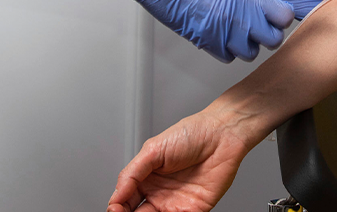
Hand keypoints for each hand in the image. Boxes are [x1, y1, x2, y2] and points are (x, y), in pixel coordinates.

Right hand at [107, 109, 254, 211]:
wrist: (222, 134)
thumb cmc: (191, 134)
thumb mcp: (153, 149)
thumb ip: (132, 173)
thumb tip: (116, 195)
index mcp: (146, 178)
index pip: (124, 200)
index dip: (116, 207)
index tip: (114, 210)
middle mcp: (159, 194)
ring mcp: (176, 204)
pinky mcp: (195, 210)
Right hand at [114, 0, 295, 61]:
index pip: (283, 18)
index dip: (283, 14)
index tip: (277, 9)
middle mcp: (237, 18)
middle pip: (272, 40)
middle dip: (270, 32)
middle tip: (262, 20)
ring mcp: (220, 32)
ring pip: (250, 53)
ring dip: (249, 43)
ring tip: (242, 27)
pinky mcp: (203, 41)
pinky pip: (226, 56)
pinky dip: (229, 49)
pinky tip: (224, 33)